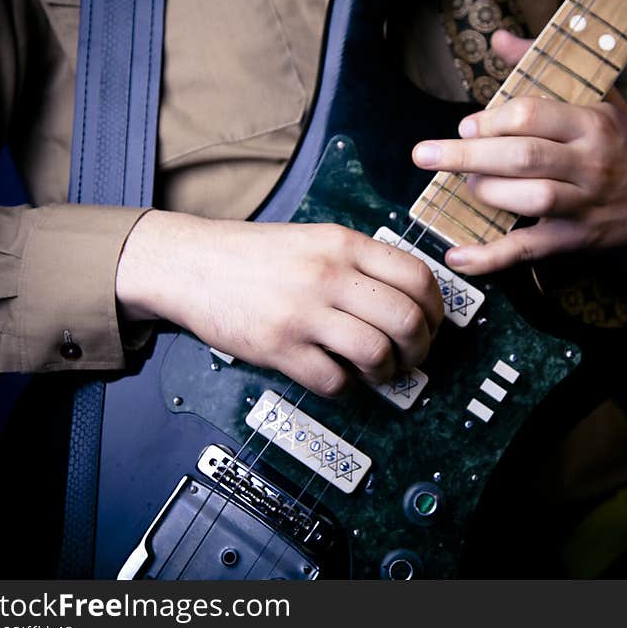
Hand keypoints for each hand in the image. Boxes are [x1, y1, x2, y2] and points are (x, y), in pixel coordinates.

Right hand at [116, 213, 442, 396]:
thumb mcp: (315, 240)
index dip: (435, 309)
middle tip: (412, 356)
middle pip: (406, 319)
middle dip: (420, 347)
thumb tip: (409, 302)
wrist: (190, 264)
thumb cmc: (255, 256)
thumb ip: (360, 264)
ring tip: (377, 371)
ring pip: (376, 352)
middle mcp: (328, 275)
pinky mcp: (279, 347)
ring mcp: (303, 312)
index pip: (417, 277)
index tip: (432, 324)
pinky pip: (334, 381)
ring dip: (387, 372)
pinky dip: (346, 388)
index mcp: (343, 244)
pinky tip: (339, 377)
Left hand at [412, 30, 626, 275]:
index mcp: (593, 122)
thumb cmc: (624, 142)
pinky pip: (529, 250)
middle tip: (427, 154)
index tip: (468, 126)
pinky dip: (490, 258)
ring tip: (465, 187)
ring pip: (529, 199)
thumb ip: (544, 68)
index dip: (491, 120)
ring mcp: (584, 205)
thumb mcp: (599, 97)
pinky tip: (457, 256)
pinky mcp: (577, 240)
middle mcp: (590, 163)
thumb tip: (500, 39)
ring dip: (486, 193)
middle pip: (522, 157)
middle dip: (467, 156)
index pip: (532, 116)